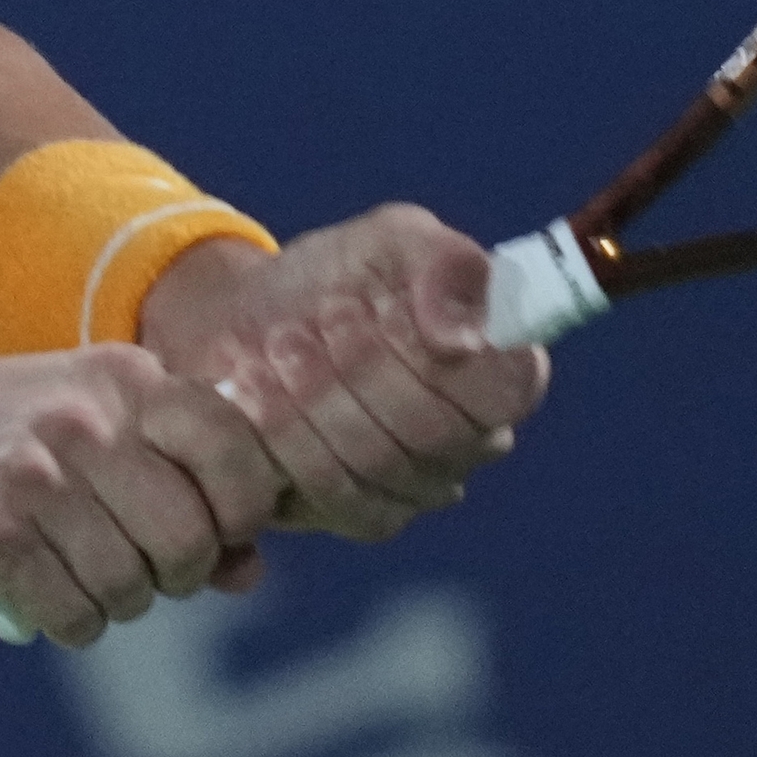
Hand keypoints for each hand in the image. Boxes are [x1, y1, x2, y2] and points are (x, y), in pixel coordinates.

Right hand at [0, 347, 289, 647]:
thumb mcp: (83, 438)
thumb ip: (174, 489)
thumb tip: (250, 573)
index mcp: (124, 377)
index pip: (237, 450)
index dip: (238, 511)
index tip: (209, 532)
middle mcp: (90, 415)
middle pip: (193, 536)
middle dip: (172, 574)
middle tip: (131, 569)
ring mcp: (42, 470)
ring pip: (136, 585)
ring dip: (112, 602)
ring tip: (72, 576)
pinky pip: (76, 614)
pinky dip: (67, 623)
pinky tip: (37, 597)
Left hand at [137, 206, 551, 543]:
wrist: (247, 324)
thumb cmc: (334, 279)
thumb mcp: (388, 241)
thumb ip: (442, 263)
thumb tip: (464, 338)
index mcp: (497, 366)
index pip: (509, 388)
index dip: (445, 357)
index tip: (386, 312)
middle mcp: (473, 439)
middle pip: (435, 429)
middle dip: (362, 365)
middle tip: (319, 320)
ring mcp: (420, 486)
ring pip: (379, 462)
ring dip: (316, 397)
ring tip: (280, 348)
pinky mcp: (362, 515)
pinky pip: (334, 494)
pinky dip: (288, 438)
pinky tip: (262, 397)